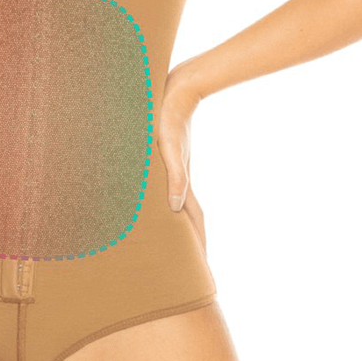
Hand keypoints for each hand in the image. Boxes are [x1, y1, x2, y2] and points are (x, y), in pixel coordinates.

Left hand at [157, 63, 207, 255]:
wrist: (182, 86)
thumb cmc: (170, 115)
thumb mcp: (171, 145)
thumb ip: (175, 176)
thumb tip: (176, 209)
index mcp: (181, 181)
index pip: (193, 223)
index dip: (197, 248)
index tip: (201, 274)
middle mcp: (180, 178)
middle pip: (188, 219)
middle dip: (190, 245)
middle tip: (188, 271)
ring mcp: (177, 169)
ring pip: (178, 204)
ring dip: (178, 225)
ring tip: (172, 246)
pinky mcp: (170, 156)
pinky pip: (170, 187)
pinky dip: (169, 201)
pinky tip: (160, 204)